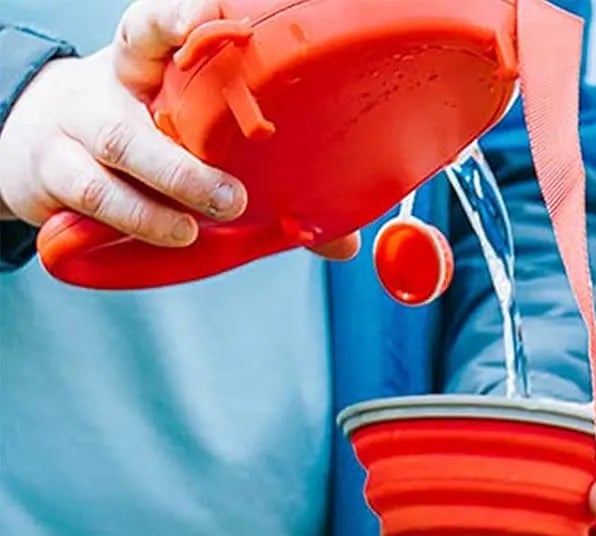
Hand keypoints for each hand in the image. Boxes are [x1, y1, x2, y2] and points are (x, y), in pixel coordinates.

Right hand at [0, 0, 358, 258]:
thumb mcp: (194, 142)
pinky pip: (91, 195)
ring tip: (193, 229)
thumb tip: (338, 240)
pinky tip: (168, 236)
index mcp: (147, 68)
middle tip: (232, 197)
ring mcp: (76, 132)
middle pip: (134, 120)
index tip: (209, 18)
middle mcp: (109, 92)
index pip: (152, 29)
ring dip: (157, 203)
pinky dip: (132, 221)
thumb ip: (265, 187)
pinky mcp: (55, 173)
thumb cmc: (145, 140)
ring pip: (112, 158)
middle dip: (181, 165)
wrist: (45, 147)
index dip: (176, 20)